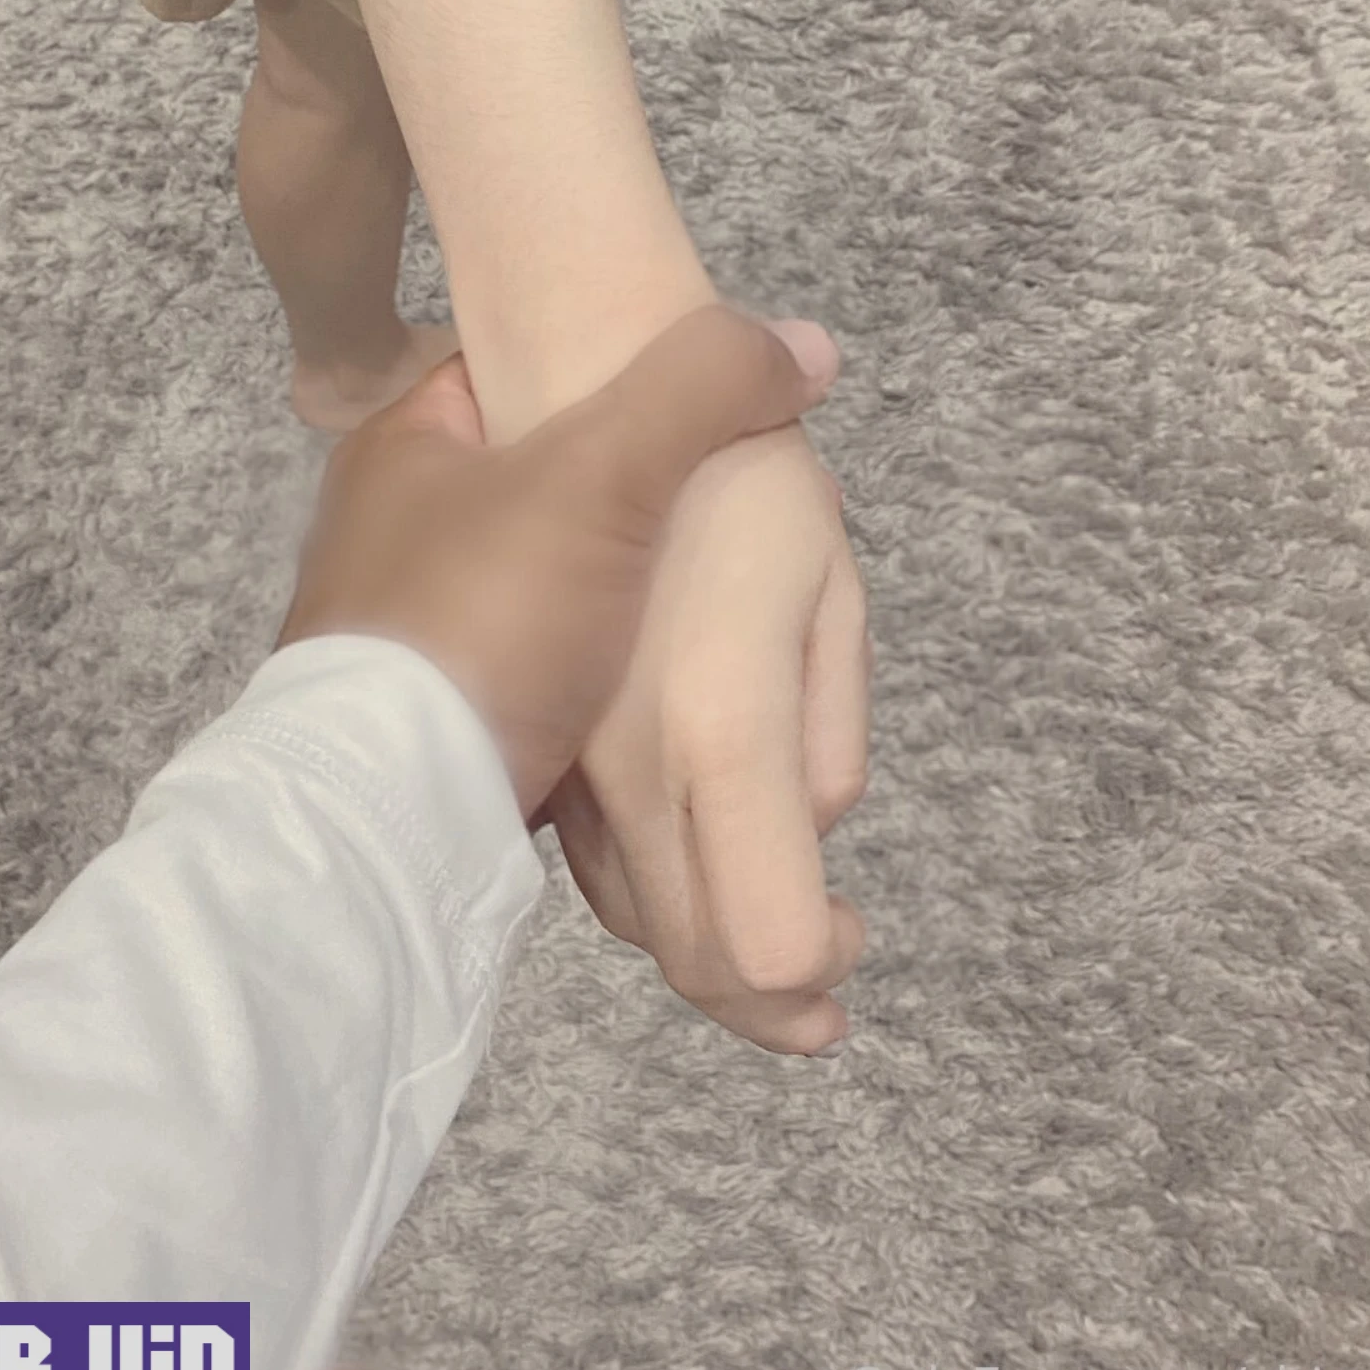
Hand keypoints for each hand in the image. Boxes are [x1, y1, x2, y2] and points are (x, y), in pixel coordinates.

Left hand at [275, 304, 845, 829]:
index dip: (619, 369)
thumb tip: (810, 344)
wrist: (400, 824)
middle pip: (555, 483)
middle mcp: (399, 533)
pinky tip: (681, 687)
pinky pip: (555, 675)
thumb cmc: (480, 622)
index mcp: (406, 447)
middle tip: (742, 511)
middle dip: (650, 501)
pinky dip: (614, 678)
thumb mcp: (600, 474)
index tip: (709, 398)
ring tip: (732, 603)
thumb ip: (700, 392)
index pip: (522, 365)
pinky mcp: (451, 721)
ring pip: (564, 588)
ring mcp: (419, 634)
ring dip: (640, 601)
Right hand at [538, 423, 871, 1056]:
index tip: (840, 937)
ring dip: (703, 935)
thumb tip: (813, 821)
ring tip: (773, 919)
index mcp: (718, 728)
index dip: (808, 965)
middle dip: (765, 990)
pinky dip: (645, 873)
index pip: (763, 937)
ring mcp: (567, 752)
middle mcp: (630, 764)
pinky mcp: (529, 728)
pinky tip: (685, 842)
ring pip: (633, 907)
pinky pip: (588, 846)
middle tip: (826, 968)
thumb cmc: (724, 467)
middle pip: (693, 951)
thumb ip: (830, 720)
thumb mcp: (824, 574)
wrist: (572, 379)